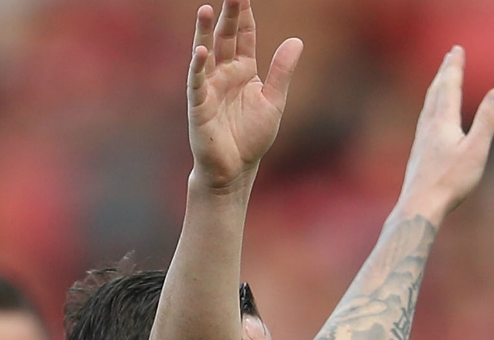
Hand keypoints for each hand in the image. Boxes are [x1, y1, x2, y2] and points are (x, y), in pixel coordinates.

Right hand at [186, 0, 301, 191]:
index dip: (245, 14)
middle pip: (225, 36)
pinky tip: (200, 51)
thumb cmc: (251, 138)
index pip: (244, 35)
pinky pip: (197, 82)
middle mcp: (224, 74)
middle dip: (228, 14)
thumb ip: (282, 71)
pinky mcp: (199, 105)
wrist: (235, 170)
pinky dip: (197, 67)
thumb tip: (296, 40)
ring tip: (206, 9)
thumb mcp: (274, 101)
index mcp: (243, 70)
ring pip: (206, 53)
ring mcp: (209, 87)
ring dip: (204, 33)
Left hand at [397, 47, 493, 223]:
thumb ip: (487, 120)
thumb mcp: (476, 150)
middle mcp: (428, 126)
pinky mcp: (419, 153)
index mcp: (443, 121)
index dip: (454, 66)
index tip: (456, 49)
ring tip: (440, 79)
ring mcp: (421, 139)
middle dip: (444, 72)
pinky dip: (430, 108)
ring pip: (428, 106)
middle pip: (436, 91)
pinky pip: (424, 121)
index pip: (449, 86)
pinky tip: (430, 118)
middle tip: (449, 55)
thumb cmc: (450, 181)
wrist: (419, 206)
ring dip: (436, 88)